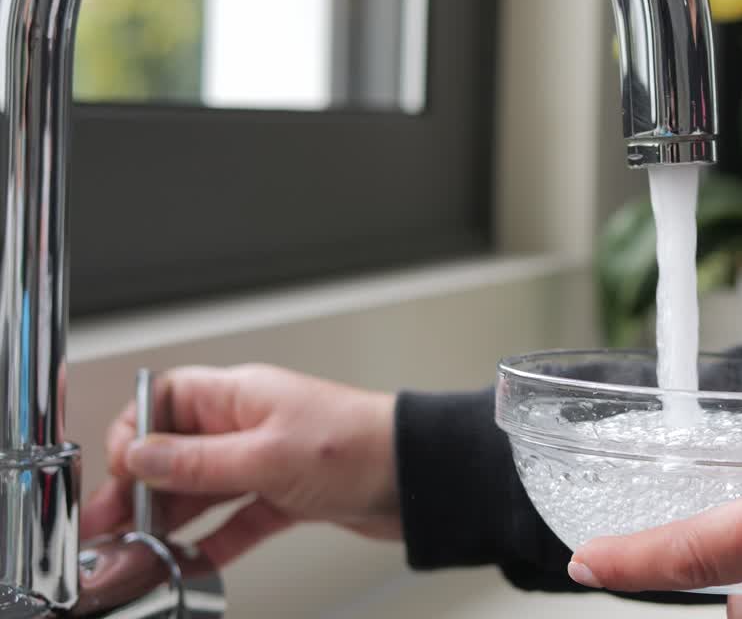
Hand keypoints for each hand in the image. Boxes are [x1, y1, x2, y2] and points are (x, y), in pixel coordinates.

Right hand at [81, 364, 398, 567]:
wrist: (419, 477)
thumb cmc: (359, 445)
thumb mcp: (267, 455)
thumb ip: (199, 460)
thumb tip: (140, 456)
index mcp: (243, 395)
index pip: (168, 400)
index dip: (137, 432)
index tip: (121, 468)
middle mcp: (251, 424)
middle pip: (178, 450)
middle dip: (140, 486)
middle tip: (108, 523)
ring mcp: (269, 460)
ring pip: (204, 488)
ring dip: (170, 518)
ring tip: (136, 548)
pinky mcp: (289, 495)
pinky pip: (238, 518)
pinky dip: (215, 539)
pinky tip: (192, 560)